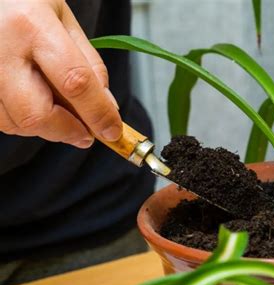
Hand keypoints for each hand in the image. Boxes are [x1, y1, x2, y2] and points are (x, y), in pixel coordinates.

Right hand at [0, 0, 121, 147]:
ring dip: (46, 128)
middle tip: (86, 132)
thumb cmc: (23, 1)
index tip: (112, 130)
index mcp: (31, 25)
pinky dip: (24, 122)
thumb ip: (89, 64)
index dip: (98, 113)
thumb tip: (107, 106)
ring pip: (14, 122)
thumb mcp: (65, 20)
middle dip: (67, 131)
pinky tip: (36, 104)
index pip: (74, 82)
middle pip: (36, 114)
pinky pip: (0, 118)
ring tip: (60, 112)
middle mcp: (0, 48)